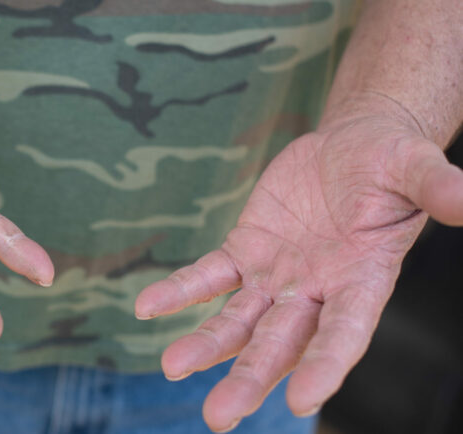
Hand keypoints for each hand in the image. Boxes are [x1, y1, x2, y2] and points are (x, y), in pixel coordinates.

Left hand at [135, 95, 462, 430]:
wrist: (350, 148)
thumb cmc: (390, 164)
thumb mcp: (414, 168)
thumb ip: (435, 187)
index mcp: (362, 282)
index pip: (344, 333)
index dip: (326, 365)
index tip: (302, 400)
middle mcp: (315, 291)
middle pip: (280, 343)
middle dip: (250, 377)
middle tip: (218, 417)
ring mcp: (275, 276)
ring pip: (236, 320)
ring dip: (205, 345)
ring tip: (171, 367)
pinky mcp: (244, 251)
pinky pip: (207, 275)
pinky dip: (180, 291)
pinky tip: (147, 307)